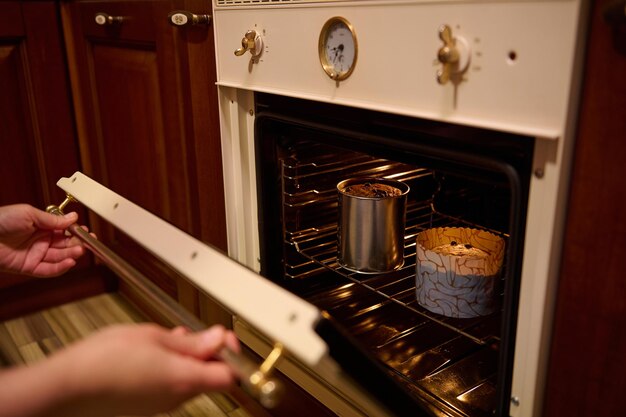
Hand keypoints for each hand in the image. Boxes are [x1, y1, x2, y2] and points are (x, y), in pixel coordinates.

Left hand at [0, 204, 86, 276]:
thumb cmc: (0, 220)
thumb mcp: (29, 214)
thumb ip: (53, 219)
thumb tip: (73, 218)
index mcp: (41, 226)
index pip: (65, 231)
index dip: (77, 232)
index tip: (87, 232)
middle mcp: (40, 241)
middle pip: (65, 245)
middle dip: (78, 244)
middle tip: (89, 243)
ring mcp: (35, 254)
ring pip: (60, 257)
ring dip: (72, 254)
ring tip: (80, 251)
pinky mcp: (29, 267)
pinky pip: (48, 270)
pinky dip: (61, 267)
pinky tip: (70, 262)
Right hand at [0, 324, 240, 416]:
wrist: (65, 389)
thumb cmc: (103, 360)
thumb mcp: (152, 337)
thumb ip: (191, 342)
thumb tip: (219, 340)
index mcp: (184, 379)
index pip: (230, 376)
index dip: (233, 354)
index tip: (225, 337)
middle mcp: (176, 398)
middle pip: (211, 376)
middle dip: (208, 352)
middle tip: (197, 333)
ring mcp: (161, 405)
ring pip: (190, 380)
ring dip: (187, 358)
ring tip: (169, 340)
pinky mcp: (146, 407)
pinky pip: (170, 387)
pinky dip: (170, 368)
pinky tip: (152, 353)